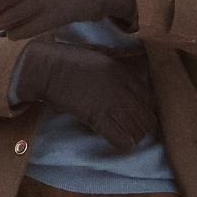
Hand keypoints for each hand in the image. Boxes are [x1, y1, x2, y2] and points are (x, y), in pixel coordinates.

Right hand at [13, 40, 156, 152]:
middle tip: (130, 129)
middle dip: (141, 127)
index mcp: (124, 72)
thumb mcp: (101, 52)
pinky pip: (121, 139)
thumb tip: (137, 53)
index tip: (136, 115)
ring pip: (137, 131)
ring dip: (132, 137)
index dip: (146, 110)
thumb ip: (120, 57)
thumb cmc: (69, 59)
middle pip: (147, 118)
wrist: (46, 69)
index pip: (150, 99)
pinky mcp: (96, 117)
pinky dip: (121, 144)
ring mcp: (110, 103)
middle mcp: (122, 88)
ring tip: (123, 136)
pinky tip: (115, 141)